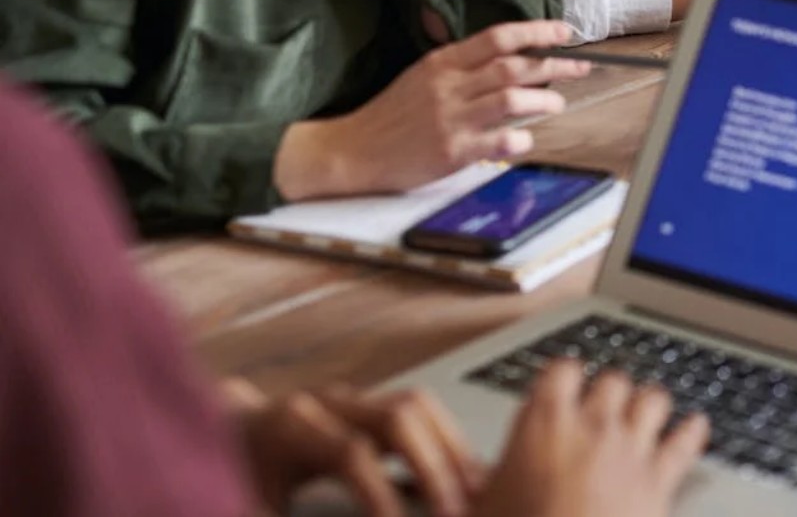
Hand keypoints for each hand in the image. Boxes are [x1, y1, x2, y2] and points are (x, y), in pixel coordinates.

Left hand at [229, 379, 483, 516]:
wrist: (215, 435)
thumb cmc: (226, 476)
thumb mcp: (241, 504)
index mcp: (288, 429)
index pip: (353, 455)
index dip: (382, 498)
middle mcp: (323, 402)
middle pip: (399, 415)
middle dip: (436, 466)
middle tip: (459, 511)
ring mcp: (346, 397)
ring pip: (416, 405)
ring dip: (451, 449)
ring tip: (477, 492)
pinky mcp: (361, 403)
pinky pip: (416, 411)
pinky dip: (444, 442)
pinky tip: (463, 476)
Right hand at [273, 20, 589, 199]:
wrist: (351, 150)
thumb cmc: (391, 114)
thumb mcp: (421, 77)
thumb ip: (461, 67)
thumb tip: (510, 60)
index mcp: (442, 63)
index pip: (497, 38)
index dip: (536, 33)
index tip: (564, 33)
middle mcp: (448, 87)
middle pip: (513, 67)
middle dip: (554, 65)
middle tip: (581, 67)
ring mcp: (451, 119)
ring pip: (512, 100)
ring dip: (543, 100)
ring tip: (556, 103)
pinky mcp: (451, 152)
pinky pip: (499, 142)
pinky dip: (520, 139)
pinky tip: (524, 139)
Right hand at [474, 362, 708, 516]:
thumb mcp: (477, 507)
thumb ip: (473, 478)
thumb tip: (454, 472)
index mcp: (544, 424)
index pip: (561, 370)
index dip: (564, 378)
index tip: (562, 386)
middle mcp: (592, 427)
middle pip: (612, 380)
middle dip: (608, 392)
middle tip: (602, 406)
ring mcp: (630, 449)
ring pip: (653, 398)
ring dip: (648, 405)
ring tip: (644, 411)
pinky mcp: (661, 479)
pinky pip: (686, 440)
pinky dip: (691, 432)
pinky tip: (693, 428)